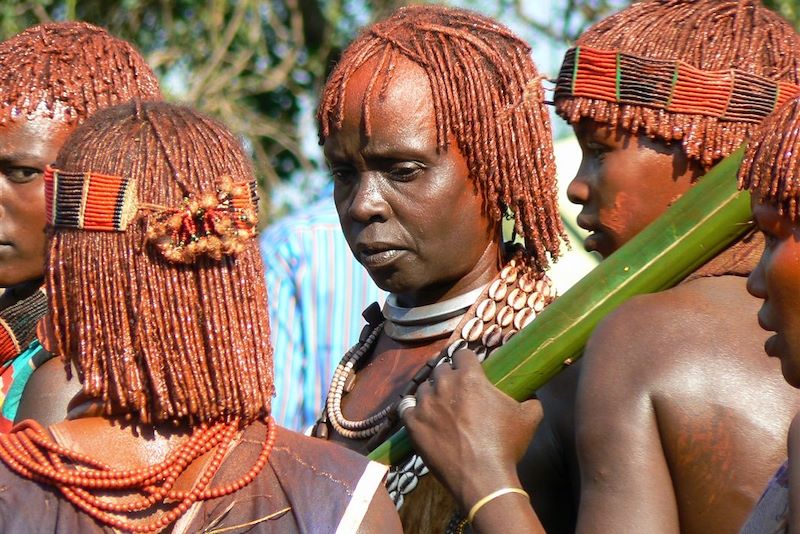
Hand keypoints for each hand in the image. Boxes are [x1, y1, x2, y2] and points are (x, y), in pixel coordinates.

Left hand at [402, 349, 541, 507]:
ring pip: (423, 387)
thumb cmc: (506, 445)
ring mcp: (425, 404)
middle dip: (448, 375)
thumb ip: (531, 399)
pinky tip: (420, 415)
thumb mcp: (529, 417)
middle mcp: (444, 385)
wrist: (483, 478)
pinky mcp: (413, 424)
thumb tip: (532, 395)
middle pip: (441, 369)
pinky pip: (406, 408)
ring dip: (431, 392)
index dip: (467, 360)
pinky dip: (413, 410)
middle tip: (456, 390)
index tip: (469, 368)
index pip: (462, 354)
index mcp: (470, 377)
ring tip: (439, 405)